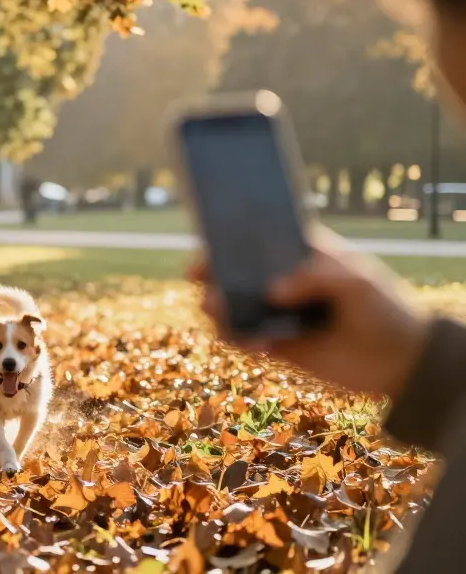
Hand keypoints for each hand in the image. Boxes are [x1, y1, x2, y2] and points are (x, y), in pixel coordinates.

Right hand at [188, 230, 428, 397]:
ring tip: (217, 311)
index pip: (262, 239)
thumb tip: (271, 292)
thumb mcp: (358, 281)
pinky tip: (255, 345)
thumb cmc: (384, 308)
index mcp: (303, 255)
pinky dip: (241, 341)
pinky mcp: (278, 345)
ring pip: (236, 306)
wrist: (401, 362)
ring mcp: (279, 313)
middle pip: (239, 272)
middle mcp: (285, 281)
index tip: (212, 237)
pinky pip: (246, 340)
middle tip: (198, 274)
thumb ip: (315, 278)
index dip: (234, 236)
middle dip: (213, 272)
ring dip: (220, 308)